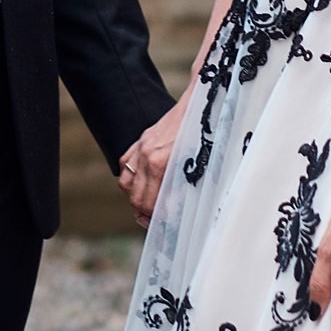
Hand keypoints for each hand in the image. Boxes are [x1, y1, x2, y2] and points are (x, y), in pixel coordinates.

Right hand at [118, 95, 188, 226]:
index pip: (151, 203)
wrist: (199, 103)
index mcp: (161, 162)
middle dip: (145, 214)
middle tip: (157, 222)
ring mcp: (141, 147)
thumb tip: (179, 213)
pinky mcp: (141, 141)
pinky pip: (125, 165)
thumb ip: (185, 186)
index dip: (157, 219)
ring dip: (136, 198)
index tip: (166, 228)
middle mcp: (147, 155)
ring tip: (148, 207)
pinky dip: (130, 179)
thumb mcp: (200, 162)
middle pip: (136, 198)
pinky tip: (142, 185)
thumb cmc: (205, 133)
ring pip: (126, 184)